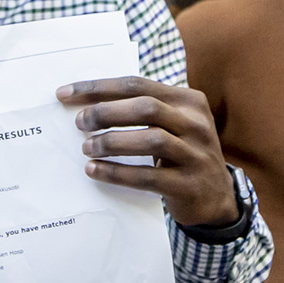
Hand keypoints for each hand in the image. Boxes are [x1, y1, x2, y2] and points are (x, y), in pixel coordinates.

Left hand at [57, 76, 237, 229]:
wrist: (217, 197)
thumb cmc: (183, 154)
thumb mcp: (175, 125)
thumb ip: (145, 111)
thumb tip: (88, 105)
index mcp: (189, 101)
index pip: (138, 85)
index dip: (99, 88)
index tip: (66, 94)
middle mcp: (196, 124)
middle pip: (146, 107)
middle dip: (106, 112)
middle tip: (80, 123)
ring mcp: (196, 154)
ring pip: (152, 139)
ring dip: (112, 142)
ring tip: (86, 147)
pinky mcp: (189, 185)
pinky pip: (149, 176)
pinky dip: (118, 173)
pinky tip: (95, 170)